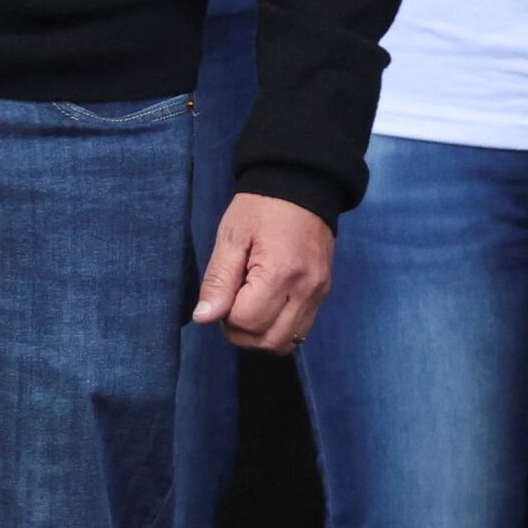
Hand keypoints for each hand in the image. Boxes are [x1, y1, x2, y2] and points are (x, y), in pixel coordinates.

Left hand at [196, 191, 335, 351]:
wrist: (303, 184)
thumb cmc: (262, 207)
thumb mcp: (231, 237)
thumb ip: (218, 280)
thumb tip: (204, 318)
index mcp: (280, 273)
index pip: (246, 321)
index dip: (226, 314)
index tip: (224, 290)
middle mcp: (305, 289)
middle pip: (268, 340)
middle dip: (241, 332)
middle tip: (232, 303)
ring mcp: (318, 293)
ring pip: (286, 343)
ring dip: (260, 335)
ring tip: (250, 306)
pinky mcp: (323, 293)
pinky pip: (300, 330)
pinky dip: (278, 327)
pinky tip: (267, 305)